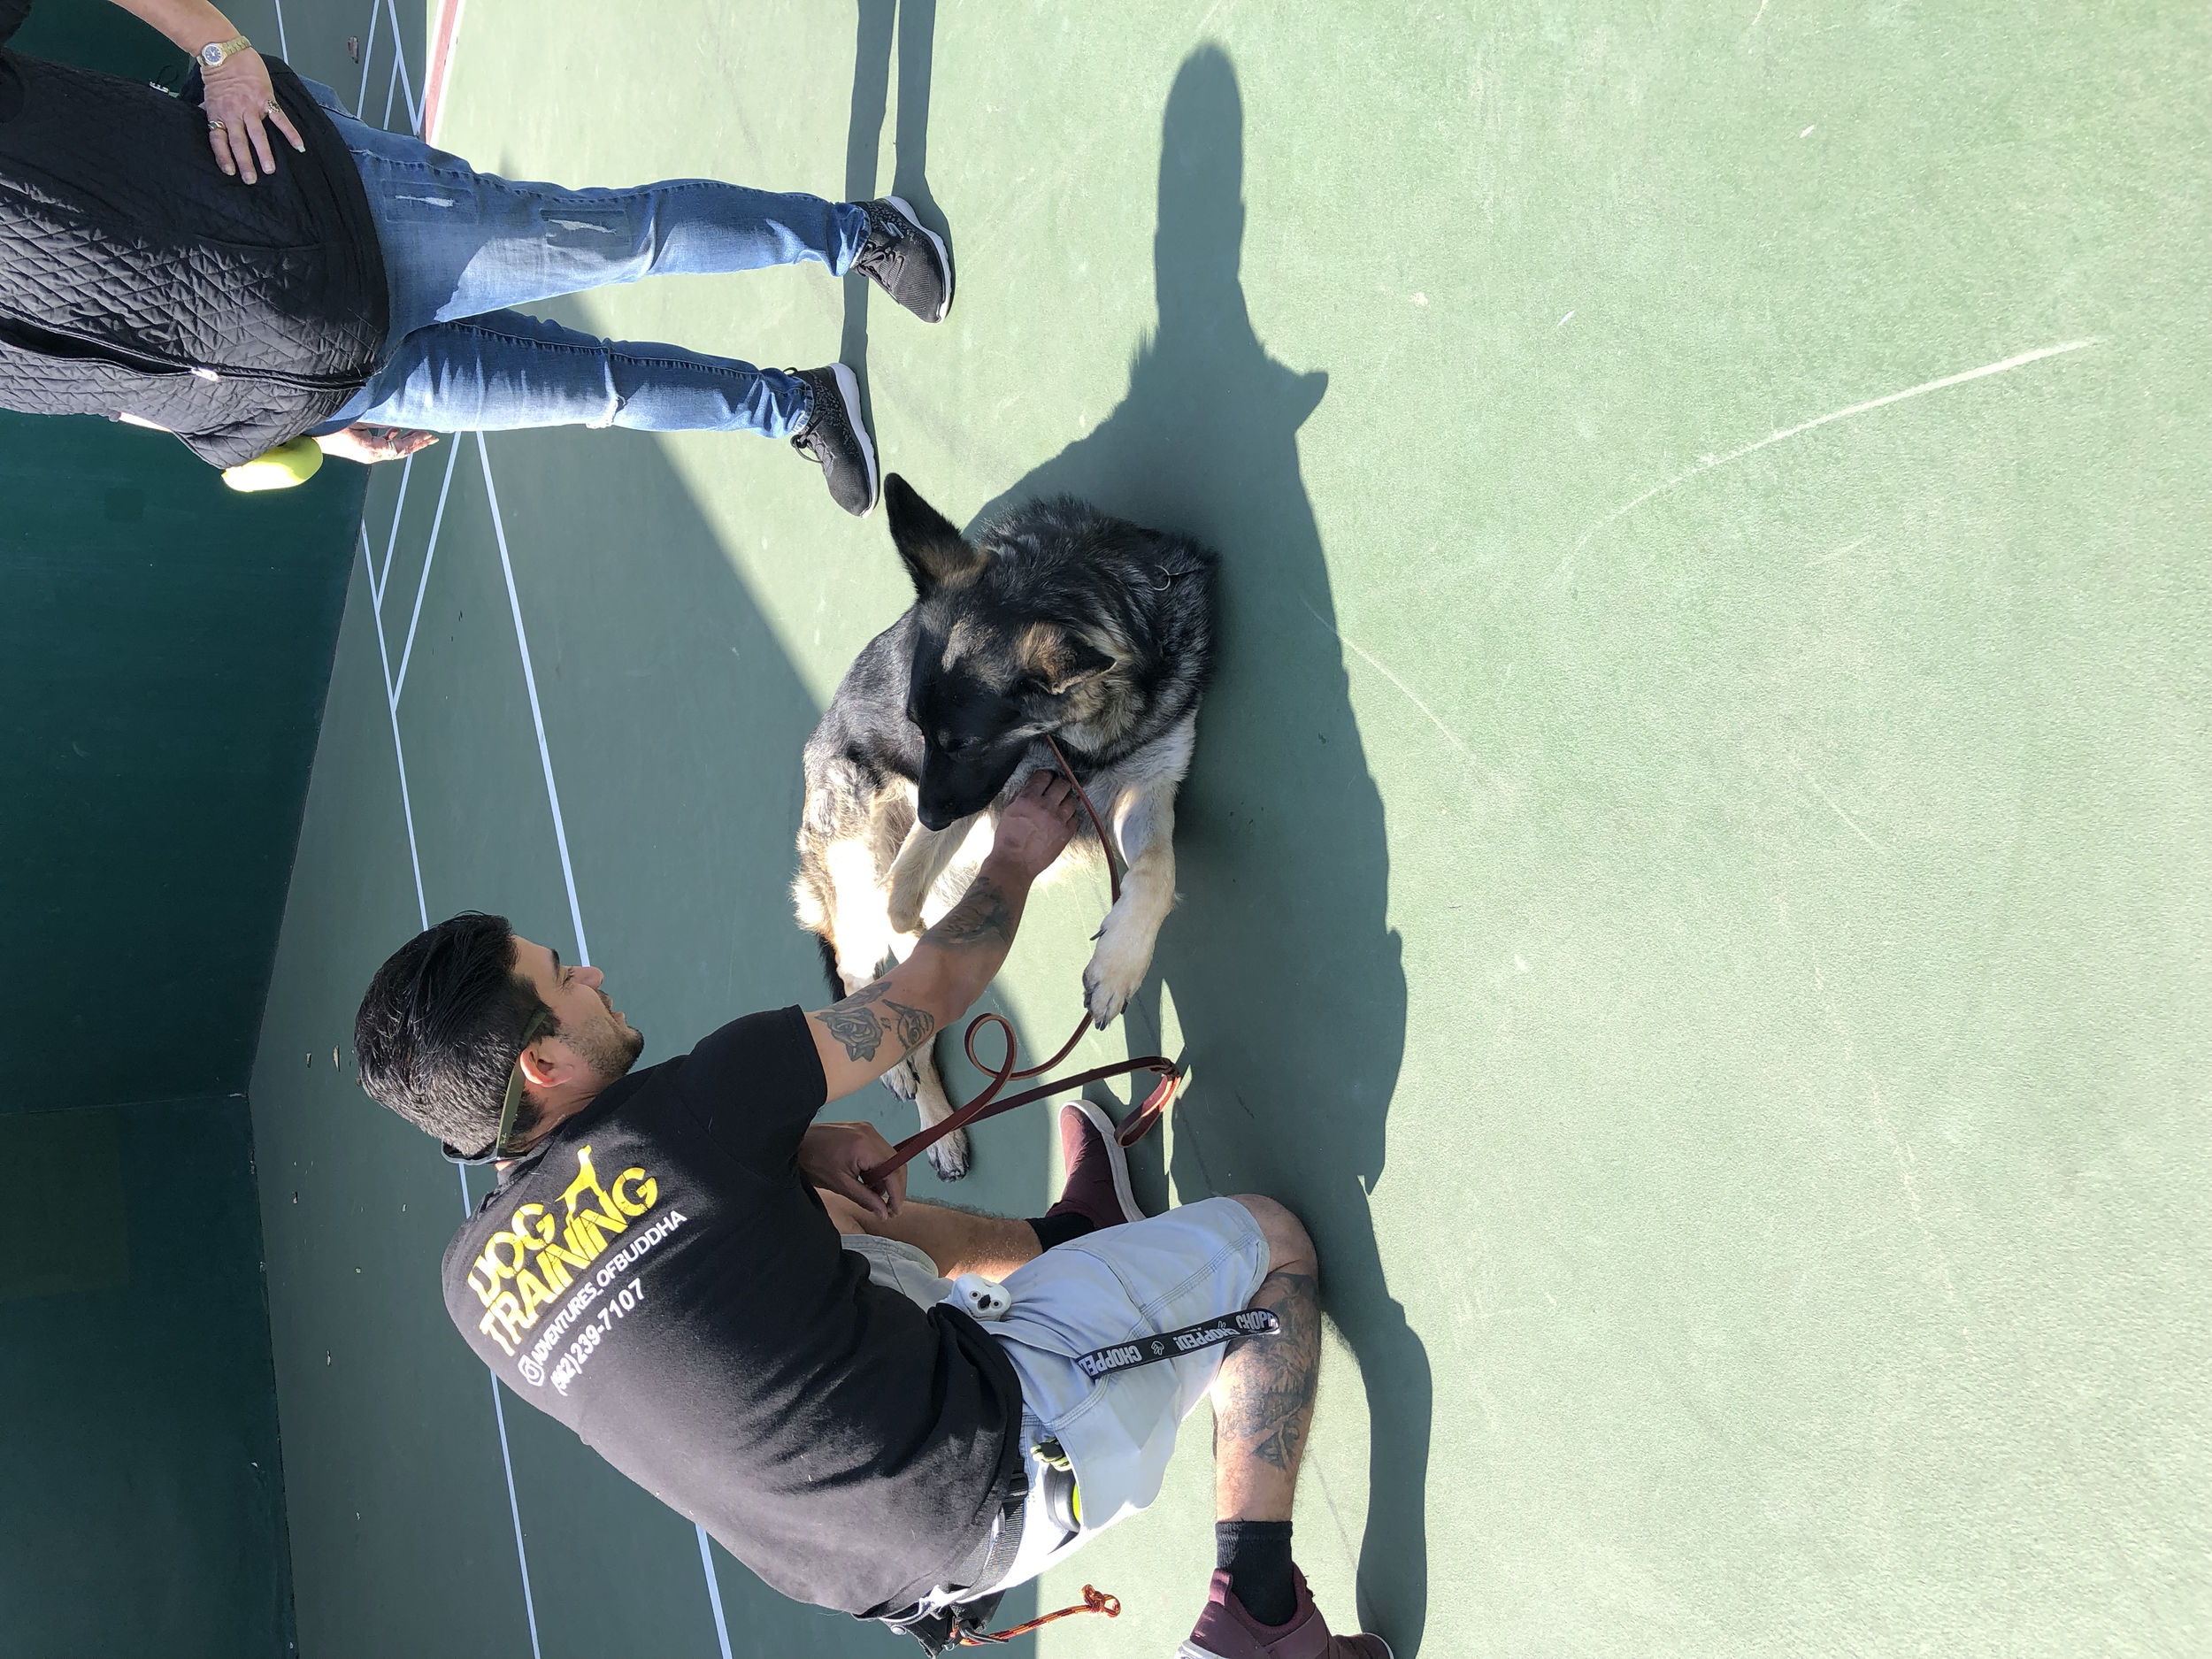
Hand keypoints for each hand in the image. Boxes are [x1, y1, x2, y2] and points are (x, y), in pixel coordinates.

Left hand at [201, 48, 303, 184]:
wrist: (226, 52)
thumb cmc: (218, 72)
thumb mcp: (210, 95)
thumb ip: (213, 110)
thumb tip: (210, 119)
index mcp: (219, 114)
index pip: (219, 140)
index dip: (224, 157)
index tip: (230, 171)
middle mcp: (234, 113)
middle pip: (239, 142)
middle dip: (245, 162)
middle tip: (250, 179)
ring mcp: (250, 107)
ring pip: (257, 135)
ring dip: (264, 153)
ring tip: (270, 169)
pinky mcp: (265, 99)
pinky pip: (279, 119)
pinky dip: (290, 133)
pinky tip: (299, 146)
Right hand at [314, 425, 440, 463]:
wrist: (310, 437)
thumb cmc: (330, 426)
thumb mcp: (357, 420)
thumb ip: (378, 420)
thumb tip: (397, 419)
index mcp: (372, 450)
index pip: (400, 446)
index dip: (416, 440)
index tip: (430, 434)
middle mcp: (372, 454)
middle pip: (400, 449)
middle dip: (417, 442)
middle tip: (433, 436)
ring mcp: (367, 453)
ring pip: (393, 447)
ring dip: (407, 439)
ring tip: (421, 432)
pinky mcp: (362, 448)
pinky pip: (382, 443)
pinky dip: (393, 436)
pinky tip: (398, 429)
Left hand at [799, 1121, 906, 1220]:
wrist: (794, 1143)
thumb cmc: (812, 1163)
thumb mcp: (840, 1185)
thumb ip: (865, 1199)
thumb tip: (883, 1213)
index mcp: (865, 1146)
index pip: (894, 1170)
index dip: (898, 1193)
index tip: (894, 1212)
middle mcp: (871, 1133)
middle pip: (896, 1162)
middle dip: (895, 1187)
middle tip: (888, 1208)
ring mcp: (867, 1129)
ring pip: (889, 1157)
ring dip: (886, 1178)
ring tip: (874, 1196)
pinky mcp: (862, 1130)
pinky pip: (879, 1151)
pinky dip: (877, 1167)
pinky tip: (867, 1181)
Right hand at [989, 770, 1079, 881]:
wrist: (1015, 863)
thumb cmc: (1007, 839)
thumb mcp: (1009, 811)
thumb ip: (1020, 797)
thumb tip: (1031, 787)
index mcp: (1028, 799)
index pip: (1044, 776)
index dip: (1046, 775)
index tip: (1046, 779)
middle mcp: (1046, 806)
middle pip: (1063, 784)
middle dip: (1060, 784)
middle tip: (1056, 789)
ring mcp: (1058, 820)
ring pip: (1072, 800)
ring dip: (1066, 800)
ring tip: (1060, 805)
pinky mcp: (1066, 833)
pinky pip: (1074, 818)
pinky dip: (1069, 817)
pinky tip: (1062, 819)